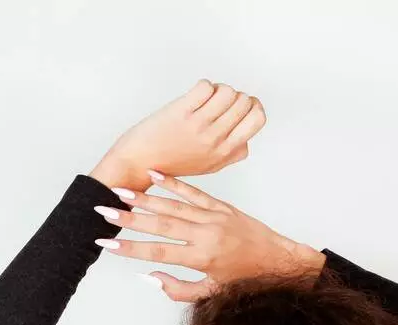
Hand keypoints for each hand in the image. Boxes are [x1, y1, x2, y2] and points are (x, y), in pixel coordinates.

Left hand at [89, 79, 265, 190]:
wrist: (139, 165)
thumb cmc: (173, 163)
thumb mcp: (209, 166)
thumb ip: (231, 154)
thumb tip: (246, 140)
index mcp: (227, 152)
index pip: (258, 118)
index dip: (251, 106)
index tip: (237, 107)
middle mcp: (216, 140)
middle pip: (245, 101)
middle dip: (233, 96)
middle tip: (216, 103)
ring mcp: (200, 127)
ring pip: (228, 91)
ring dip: (218, 89)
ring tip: (204, 100)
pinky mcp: (183, 113)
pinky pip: (206, 86)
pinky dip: (202, 86)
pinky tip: (192, 97)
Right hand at [92, 172, 325, 301]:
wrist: (278, 261)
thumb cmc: (244, 282)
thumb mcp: (211, 293)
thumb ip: (179, 289)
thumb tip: (149, 278)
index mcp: (202, 258)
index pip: (158, 253)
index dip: (130, 248)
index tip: (106, 244)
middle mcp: (206, 235)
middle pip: (160, 225)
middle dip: (128, 218)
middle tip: (102, 210)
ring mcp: (213, 216)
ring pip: (173, 205)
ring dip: (144, 198)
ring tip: (119, 192)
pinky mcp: (220, 205)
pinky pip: (192, 192)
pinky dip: (172, 183)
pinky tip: (153, 174)